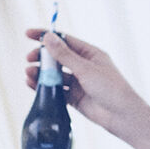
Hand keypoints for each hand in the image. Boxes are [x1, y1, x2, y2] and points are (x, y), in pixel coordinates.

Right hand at [24, 28, 149, 137]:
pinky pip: (55, 89)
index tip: (28, 34)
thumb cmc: (110, 88)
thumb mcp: (85, 69)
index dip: (47, 36)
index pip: (65, 41)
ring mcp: (78, 82)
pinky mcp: (73, 97)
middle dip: (42, 57)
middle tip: (29, 58)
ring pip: (54, 74)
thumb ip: (65, 55)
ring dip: (41, 72)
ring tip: (29, 73)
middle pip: (57, 57)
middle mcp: (84, 66)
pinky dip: (44, 86)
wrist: (121, 115)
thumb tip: (49, 37)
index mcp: (90, 54)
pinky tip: (32, 84)